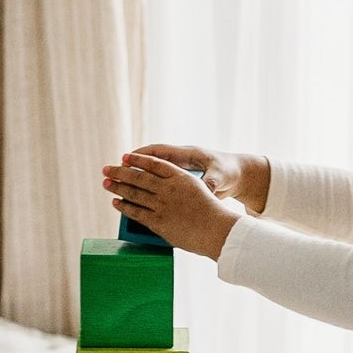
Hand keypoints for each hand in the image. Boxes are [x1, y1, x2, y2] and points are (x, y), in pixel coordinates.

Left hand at [101, 150, 238, 258]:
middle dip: (120, 171)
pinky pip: (136, 212)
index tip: (125, 157)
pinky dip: (124, 206)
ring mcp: (162, 205)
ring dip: (117, 187)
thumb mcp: (198, 190)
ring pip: (134, 193)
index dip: (138, 159)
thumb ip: (179, 186)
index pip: (154, 163)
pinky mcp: (158, 222)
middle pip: (139, 176)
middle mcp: (169, 188)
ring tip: (106, 183)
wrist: (218, 230)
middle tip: (107, 169)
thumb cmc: (212, 213)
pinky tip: (116, 202)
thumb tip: (163, 186)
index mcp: (180, 177)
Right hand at [123, 142, 269, 213]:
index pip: (160, 152)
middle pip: (151, 162)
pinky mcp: (181, 181)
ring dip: (137, 178)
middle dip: (132, 166)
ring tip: (118, 185)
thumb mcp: (220, 177)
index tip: (126, 159)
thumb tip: (205, 189)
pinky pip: (160, 183)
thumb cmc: (228, 172)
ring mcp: (179, 172)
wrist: (239, 175)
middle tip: (114, 171)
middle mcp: (180, 162)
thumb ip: (210, 183)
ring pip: (153, 173)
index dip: (142, 155)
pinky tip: (138, 199)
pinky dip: (149, 189)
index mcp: (188, 155)